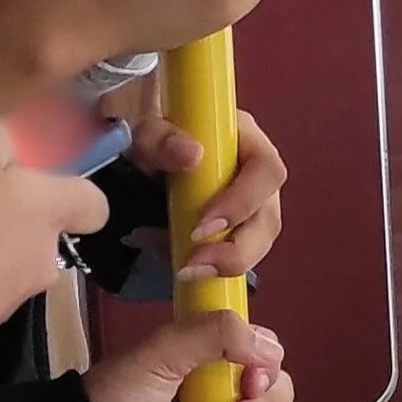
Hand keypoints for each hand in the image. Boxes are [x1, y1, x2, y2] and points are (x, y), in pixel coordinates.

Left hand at [120, 109, 286, 279]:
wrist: (132, 156)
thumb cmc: (144, 138)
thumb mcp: (141, 131)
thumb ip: (159, 137)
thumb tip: (193, 154)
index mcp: (242, 139)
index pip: (266, 170)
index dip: (242, 202)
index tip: (200, 227)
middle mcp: (252, 174)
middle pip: (268, 218)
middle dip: (236, 249)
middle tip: (193, 264)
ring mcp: (245, 205)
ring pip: (256, 243)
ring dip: (225, 263)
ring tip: (185, 270)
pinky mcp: (230, 231)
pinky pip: (233, 255)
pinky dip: (210, 267)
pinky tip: (179, 266)